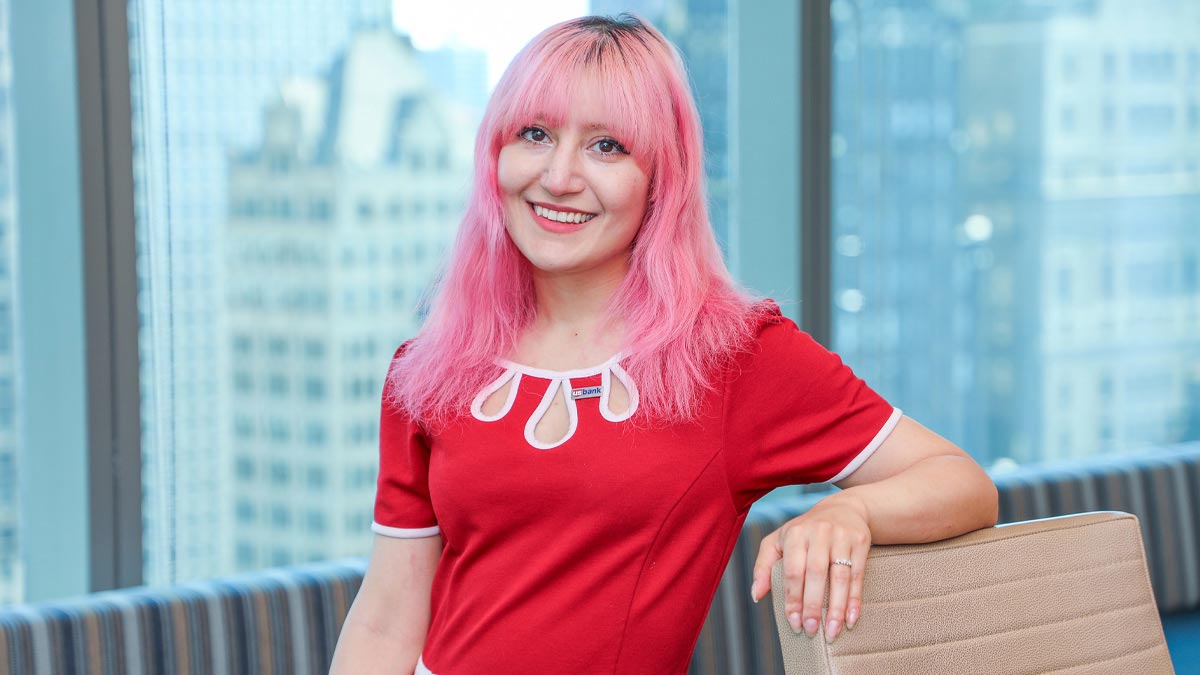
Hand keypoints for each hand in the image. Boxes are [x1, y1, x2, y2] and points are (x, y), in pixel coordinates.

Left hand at [749, 492, 871, 643]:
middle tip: (811, 630)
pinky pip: (858, 575)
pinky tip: (850, 619)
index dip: (793, 599)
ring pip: (840, 577)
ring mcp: (841, 536)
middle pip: (816, 574)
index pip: (792, 571)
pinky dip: (855, 599)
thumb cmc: (804, 531)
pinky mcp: (860, 541)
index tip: (794, 622)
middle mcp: (818, 532)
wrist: (843, 509)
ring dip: (836, 608)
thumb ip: (764, 566)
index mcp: (794, 533)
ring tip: (832, 632)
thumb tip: (756, 595)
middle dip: (813, 605)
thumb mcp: (779, 541)